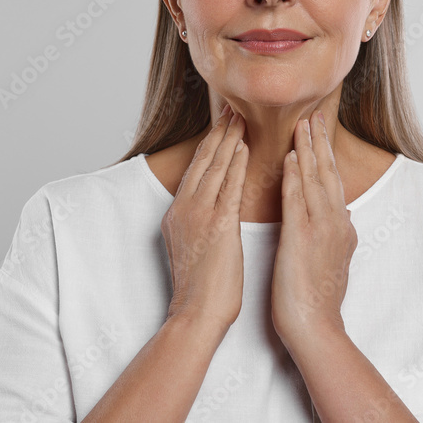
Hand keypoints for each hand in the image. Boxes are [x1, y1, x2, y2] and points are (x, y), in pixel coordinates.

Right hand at [161, 105, 248, 331]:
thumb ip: (200, 222)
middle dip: (218, 133)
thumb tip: (213, 207)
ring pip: (214, 168)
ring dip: (228, 140)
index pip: (196, 169)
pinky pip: (228, 186)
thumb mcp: (193, 246)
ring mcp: (198, 215)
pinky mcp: (216, 225)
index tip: (222, 124)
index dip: (210, 144)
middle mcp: (184, 209)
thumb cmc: (202, 288)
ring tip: (239, 117)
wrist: (196, 313)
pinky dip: (236, 164)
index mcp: (177, 213)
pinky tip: (244, 147)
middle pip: (203, 161)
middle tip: (231, 108)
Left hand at [271, 109, 357, 347]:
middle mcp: (335, 222)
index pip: (331, 181)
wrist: (314, 326)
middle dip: (320, 142)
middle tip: (314, 113)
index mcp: (340, 226)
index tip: (318, 130)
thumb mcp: (334, 258)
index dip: (325, 154)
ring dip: (308, 149)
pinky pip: (298, 200)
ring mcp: (321, 229)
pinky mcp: (303, 238)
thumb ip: (337, 233)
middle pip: (327, 172)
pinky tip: (289, 157)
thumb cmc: (317, 297)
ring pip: (315, 179)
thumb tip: (342, 215)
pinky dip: (294, 176)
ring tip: (303, 123)